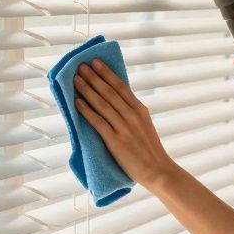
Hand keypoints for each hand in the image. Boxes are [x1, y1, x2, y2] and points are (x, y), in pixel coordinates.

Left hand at [73, 59, 179, 190]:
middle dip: (93, 78)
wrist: (158, 170)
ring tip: (76, 80)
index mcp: (140, 110)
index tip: (96, 62)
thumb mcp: (144, 125)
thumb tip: (115, 100)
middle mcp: (132, 115)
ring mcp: (124, 128)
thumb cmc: (149, 149)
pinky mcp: (116, 141)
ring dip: (87, 90)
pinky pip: (98, 122)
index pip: (120, 86)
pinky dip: (87, 111)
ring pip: (102, 104)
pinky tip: (77, 102)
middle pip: (109, 92)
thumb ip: (131, 112)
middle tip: (80, 66)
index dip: (106, 73)